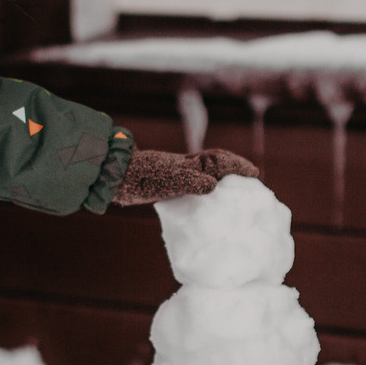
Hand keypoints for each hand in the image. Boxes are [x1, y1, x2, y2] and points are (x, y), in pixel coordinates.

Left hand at [112, 147, 261, 206]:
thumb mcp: (166, 179)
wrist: (111, 176)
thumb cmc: (138, 177)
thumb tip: (213, 185)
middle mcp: (184, 168)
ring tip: (234, 193)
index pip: (219, 161)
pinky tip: (204, 203)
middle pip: (215, 165)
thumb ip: (189, 181)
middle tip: (251, 181)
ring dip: (221, 181)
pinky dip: (204, 192)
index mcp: (188, 164)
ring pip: (204, 175)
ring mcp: (175, 176)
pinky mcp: (165, 185)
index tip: (254, 173)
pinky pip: (192, 187)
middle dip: (234, 171)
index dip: (237, 166)